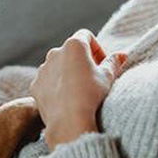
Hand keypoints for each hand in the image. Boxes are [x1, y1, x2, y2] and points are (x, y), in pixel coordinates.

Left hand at [30, 30, 126, 149]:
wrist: (69, 120)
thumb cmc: (91, 95)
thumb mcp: (108, 77)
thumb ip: (114, 62)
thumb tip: (122, 55)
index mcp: (74, 45)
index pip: (86, 36)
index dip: (97, 48)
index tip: (103, 64)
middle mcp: (55, 52)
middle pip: (71, 50)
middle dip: (82, 60)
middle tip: (93, 77)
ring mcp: (43, 69)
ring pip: (57, 65)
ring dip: (68, 72)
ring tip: (79, 90)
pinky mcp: (36, 84)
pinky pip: (47, 81)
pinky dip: (56, 85)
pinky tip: (66, 99)